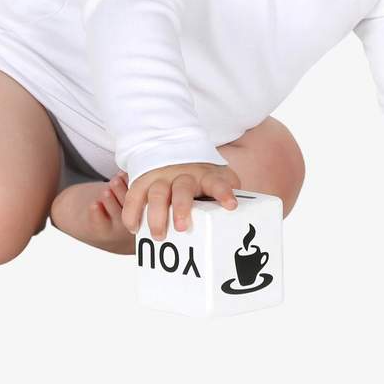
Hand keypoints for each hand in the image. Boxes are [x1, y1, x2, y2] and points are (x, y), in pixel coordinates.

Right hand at [121, 162, 240, 240]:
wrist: (172, 147)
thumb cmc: (201, 176)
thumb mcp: (219, 179)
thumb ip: (230, 196)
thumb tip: (251, 225)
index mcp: (206, 175)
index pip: (217, 182)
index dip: (224, 192)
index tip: (231, 205)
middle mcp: (183, 174)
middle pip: (182, 188)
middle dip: (182, 208)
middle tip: (182, 229)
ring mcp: (162, 176)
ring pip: (157, 192)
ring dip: (156, 215)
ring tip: (159, 236)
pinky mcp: (143, 180)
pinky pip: (134, 194)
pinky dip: (132, 211)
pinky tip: (134, 228)